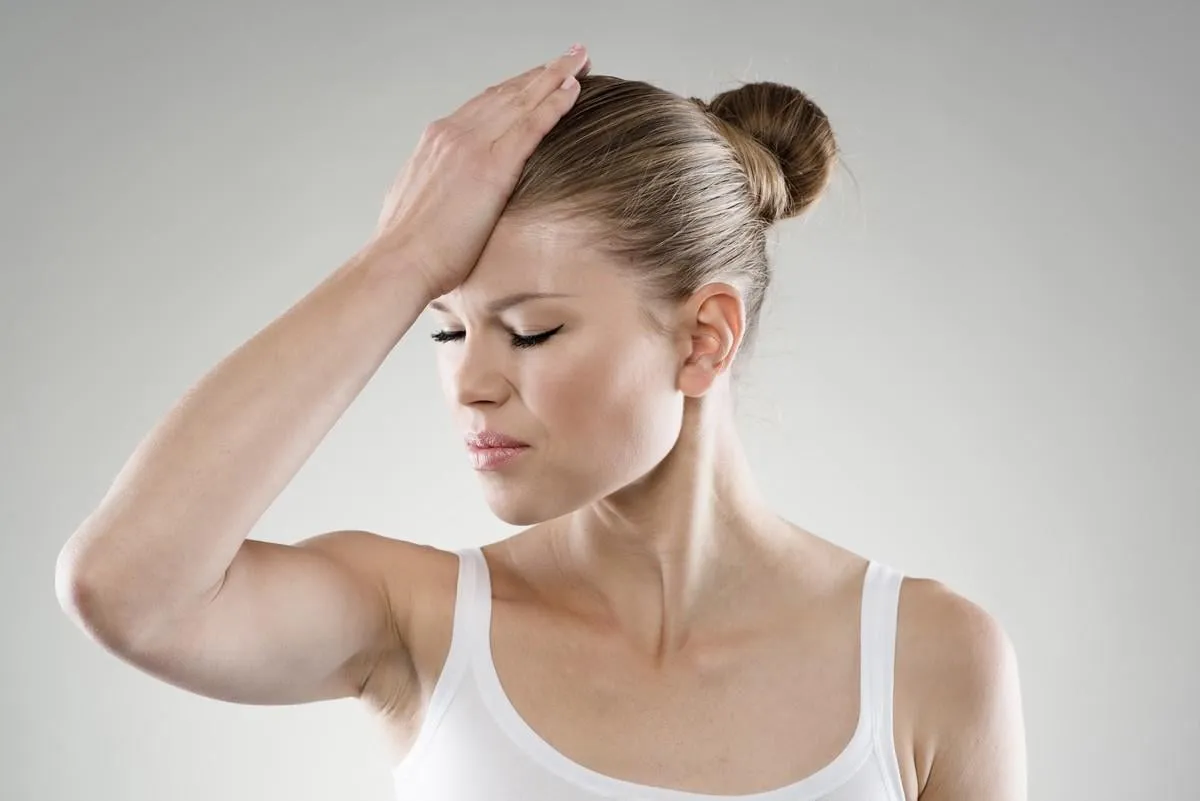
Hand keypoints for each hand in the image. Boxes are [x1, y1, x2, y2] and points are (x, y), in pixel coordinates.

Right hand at [363, 44, 591, 299]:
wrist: (398, 263)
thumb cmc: (407, 250)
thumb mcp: (418, 206)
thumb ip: (436, 191)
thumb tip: (444, 200)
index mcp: (435, 142)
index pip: (483, 105)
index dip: (513, 90)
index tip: (535, 79)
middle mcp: (452, 134)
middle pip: (506, 94)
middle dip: (540, 74)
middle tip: (569, 57)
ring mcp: (472, 147)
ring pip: (522, 101)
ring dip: (555, 77)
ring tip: (580, 61)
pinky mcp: (491, 168)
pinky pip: (531, 126)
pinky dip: (554, 104)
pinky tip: (573, 89)